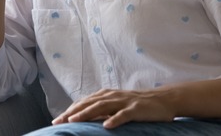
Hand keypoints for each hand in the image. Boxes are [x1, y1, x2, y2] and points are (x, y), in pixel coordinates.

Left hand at [53, 89, 175, 128]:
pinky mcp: (136, 109)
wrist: (163, 100)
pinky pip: (123, 115)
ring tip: (74, 121)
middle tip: (58, 122)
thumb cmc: (138, 105)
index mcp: (107, 95)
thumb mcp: (118, 106)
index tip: (57, 120)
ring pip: (102, 106)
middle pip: (89, 103)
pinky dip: (114, 119)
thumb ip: (103, 110)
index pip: (84, 102)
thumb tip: (85, 119)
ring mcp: (124, 102)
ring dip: (87, 113)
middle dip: (72, 112)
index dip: (70, 111)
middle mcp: (113, 96)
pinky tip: (106, 126)